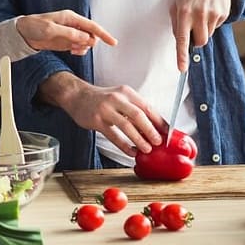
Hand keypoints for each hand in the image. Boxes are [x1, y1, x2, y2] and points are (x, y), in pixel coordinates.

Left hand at [16, 9, 116, 54]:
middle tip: (76, 46)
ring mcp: (70, 34)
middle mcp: (73, 25)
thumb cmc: (34, 27)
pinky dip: (78, 51)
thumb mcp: (51, 30)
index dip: (103, 34)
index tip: (113, 42)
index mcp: (70, 18)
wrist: (22, 34)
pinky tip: (71, 51)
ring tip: (71, 49)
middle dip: (88, 43)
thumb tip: (86, 38)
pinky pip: (79, 47)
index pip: (92, 26)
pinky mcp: (66, 42)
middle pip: (91, 35)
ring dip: (82, 48)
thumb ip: (69, 34)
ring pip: (86, 42)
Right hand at [38, 72, 165, 156]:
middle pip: (138, 115)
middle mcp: (117, 98)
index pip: (147, 107)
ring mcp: (105, 109)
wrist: (77, 96)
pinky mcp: (96, 120)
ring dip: (138, 139)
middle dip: (150, 130)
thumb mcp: (120, 97)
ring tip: (146, 149)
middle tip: (158, 142)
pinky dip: (124, 145)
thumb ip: (135, 109)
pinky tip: (130, 152)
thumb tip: (155, 127)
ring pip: (126, 126)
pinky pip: (113, 135)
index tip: (167, 132)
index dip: (159, 121)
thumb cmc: (102, 99)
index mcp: (126, 92)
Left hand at [170, 0, 234, 70]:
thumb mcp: (177, 3)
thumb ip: (176, 22)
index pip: (182, 39)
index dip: (181, 55)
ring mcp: (212, 14)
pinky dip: (212, 22)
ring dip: (204, 29)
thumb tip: (180, 40)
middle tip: (194, 26)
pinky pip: (216, 27)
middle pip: (200, 42)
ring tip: (202, 13)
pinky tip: (210, 9)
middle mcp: (198, 14)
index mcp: (183, 12)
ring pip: (208, 35)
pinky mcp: (222, 13)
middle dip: (197, 39)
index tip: (182, 68)